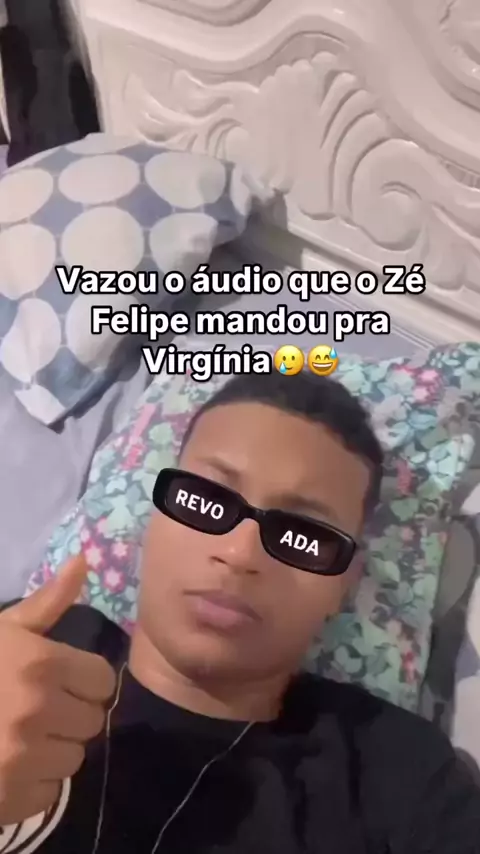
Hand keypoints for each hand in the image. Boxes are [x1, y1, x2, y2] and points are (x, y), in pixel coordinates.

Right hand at [0, 555, 115, 823]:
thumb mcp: (3, 629)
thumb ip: (49, 601)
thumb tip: (84, 559)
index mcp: (41, 664)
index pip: (102, 680)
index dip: (84, 680)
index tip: (62, 681)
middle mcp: (38, 710)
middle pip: (92, 721)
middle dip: (70, 714)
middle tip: (38, 709)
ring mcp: (23, 758)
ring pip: (73, 758)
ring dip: (53, 750)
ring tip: (20, 736)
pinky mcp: (10, 798)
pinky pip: (49, 793)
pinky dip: (33, 783)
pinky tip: (7, 765)